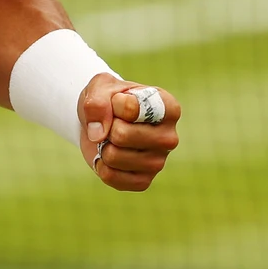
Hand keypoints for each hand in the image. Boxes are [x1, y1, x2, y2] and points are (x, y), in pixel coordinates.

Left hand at [78, 76, 181, 190]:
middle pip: (121, 135)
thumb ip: (97, 101)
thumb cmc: (109, 100)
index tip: (119, 100)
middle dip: (107, 127)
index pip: (131, 108)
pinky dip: (101, 165)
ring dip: (103, 146)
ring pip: (113, 156)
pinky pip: (110, 176)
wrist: (103, 121)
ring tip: (112, 139)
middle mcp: (169, 137)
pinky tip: (110, 155)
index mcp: (168, 108)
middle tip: (113, 123)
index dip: (114, 103)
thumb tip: (98, 134)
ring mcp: (159, 162)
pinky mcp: (144, 181)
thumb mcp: (100, 87)